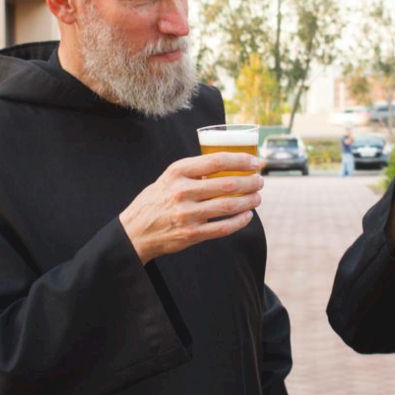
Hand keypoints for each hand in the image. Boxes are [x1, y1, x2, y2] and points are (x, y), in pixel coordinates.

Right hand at [119, 153, 263, 263]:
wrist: (134, 231)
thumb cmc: (156, 201)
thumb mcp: (168, 178)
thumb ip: (193, 173)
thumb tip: (227, 167)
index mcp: (177, 172)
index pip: (216, 160)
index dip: (241, 160)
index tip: (255, 162)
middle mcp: (182, 191)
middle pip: (227, 184)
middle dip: (250, 182)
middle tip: (260, 181)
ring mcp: (187, 214)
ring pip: (228, 206)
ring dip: (249, 201)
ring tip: (257, 197)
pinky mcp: (191, 234)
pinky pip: (223, 227)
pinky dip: (239, 221)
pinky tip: (247, 216)